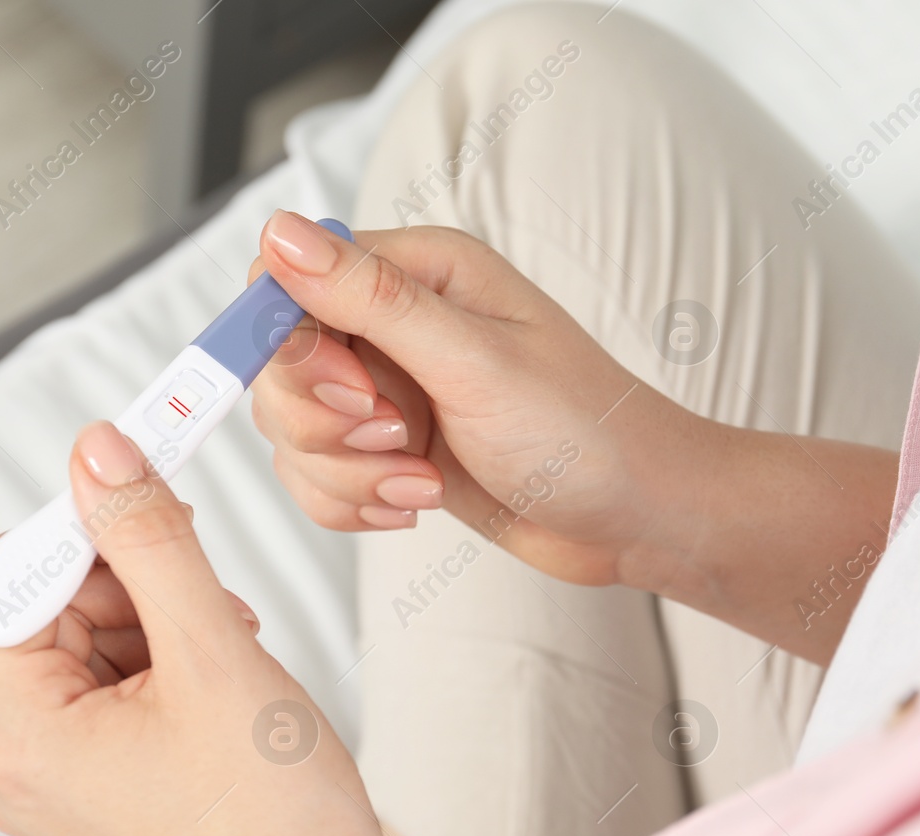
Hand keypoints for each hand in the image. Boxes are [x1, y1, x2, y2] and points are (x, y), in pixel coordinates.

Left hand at [0, 421, 499, 835]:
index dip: (79, 531)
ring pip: (85, 654)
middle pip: (45, 616)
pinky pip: (108, 703)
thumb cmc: (279, 820)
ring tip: (232, 657)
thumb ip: (151, 539)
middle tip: (214, 604)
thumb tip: (97, 450)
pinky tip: (223, 690)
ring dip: (157, 627)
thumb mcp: (214, 651)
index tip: (149, 493)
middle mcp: (20, 772)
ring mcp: (59, 794)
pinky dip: (163, 673)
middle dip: (130, 586)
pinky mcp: (100, 803)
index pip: (5, 585)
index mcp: (23, 739)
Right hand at [249, 211, 685, 585]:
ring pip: (293, 431)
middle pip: (281, 364)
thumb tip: (282, 233)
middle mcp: (396, 324)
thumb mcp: (475, 360)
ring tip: (422, 484)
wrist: (637, 517)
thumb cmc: (586, 430)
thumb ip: (371, 299)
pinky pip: (318, 476)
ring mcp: (390, 390)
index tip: (352, 392)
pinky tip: (415, 504)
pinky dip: (353, 503)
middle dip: (325, 423)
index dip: (293, 345)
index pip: (286, 280)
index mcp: (420, 272)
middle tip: (401, 438)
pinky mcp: (391, 449)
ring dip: (348, 474)